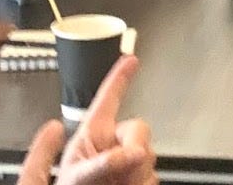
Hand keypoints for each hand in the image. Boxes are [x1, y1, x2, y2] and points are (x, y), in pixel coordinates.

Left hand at [20, 57, 156, 184]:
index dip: (120, 77)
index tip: (132, 59)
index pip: (108, 99)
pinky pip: (154, 179)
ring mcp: (125, 166)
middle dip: (137, 148)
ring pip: (151, 159)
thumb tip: (134, 152)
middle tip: (125, 169)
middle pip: (140, 130)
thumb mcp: (78, 178)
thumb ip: (103, 163)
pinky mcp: (137, 181)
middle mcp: (110, 147)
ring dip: (139, 177)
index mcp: (91, 136)